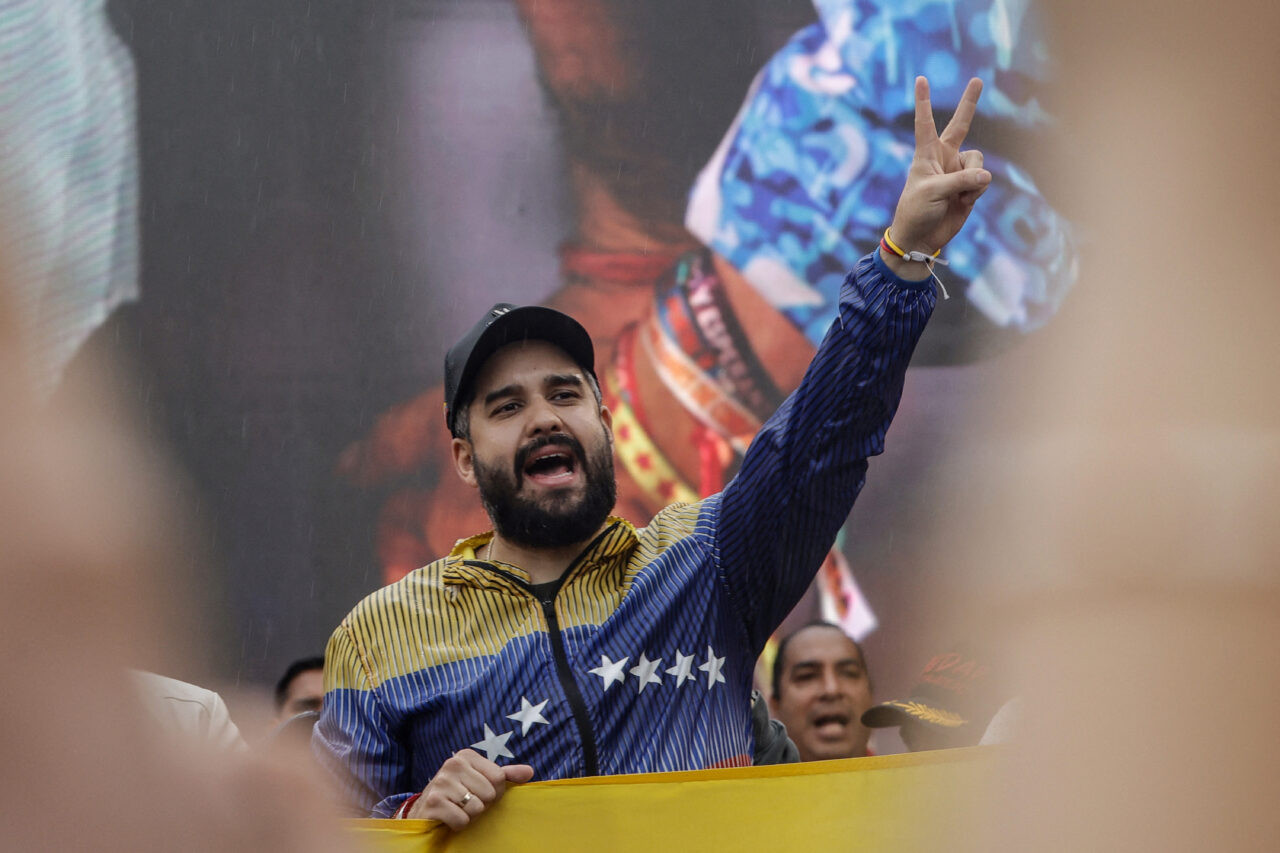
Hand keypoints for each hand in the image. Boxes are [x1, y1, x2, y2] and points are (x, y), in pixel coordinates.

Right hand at [407, 749, 534, 829]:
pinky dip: (459, 824)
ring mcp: (441, 782)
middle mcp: (452, 764)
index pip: (499, 778)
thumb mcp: (482, 780)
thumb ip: (506, 775)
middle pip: (489, 794)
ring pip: (476, 808)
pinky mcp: (433, 802)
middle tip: (466, 802)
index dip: (494, 792)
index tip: (479, 792)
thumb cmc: (460, 793)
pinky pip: (462, 820)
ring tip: (458, 808)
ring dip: (470, 815)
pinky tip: (449, 816)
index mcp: (466, 756)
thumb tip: (530, 772)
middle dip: (482, 804)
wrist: (427, 808)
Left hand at [885, 76, 990, 267]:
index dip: (924, 101)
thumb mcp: (933, 192)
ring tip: (957, 195)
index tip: (921, 78)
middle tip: (977, 79)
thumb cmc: (916, 212)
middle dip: (969, 103)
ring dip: (972, 179)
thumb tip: (986, 177)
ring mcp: (958, 171)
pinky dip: (976, 191)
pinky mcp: (970, 186)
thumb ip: (960, 180)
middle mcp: (943, 157)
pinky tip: (963, 201)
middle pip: (961, 124)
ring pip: (978, 162)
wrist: (921, 238)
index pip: (925, 122)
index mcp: (926, 154)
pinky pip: (983, 180)